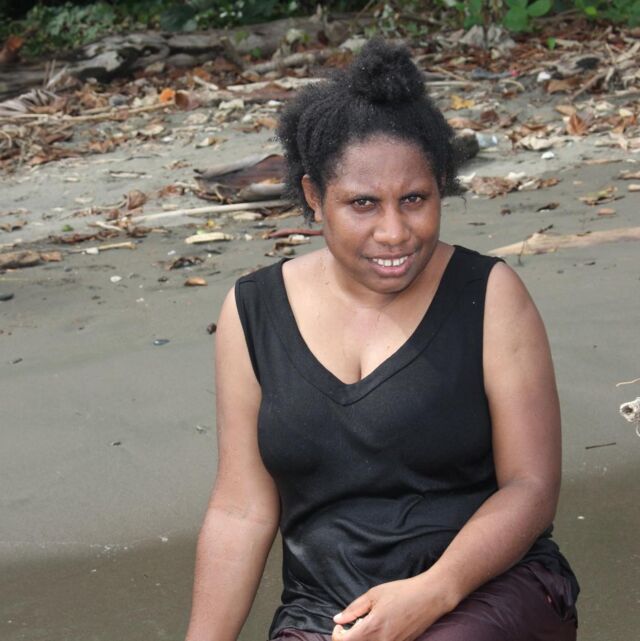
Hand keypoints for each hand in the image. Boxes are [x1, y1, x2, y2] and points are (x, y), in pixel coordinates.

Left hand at [331, 575, 453, 640]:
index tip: (340, 625)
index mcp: (372, 627)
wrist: (430, 597)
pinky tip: (378, 629)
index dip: (337, 635)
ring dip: (361, 640)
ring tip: (365, 626)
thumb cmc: (402, 592)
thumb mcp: (374, 594)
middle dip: (348, 639)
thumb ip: (354, 609)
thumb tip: (338, 620)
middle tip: (351, 625)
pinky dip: (374, 640)